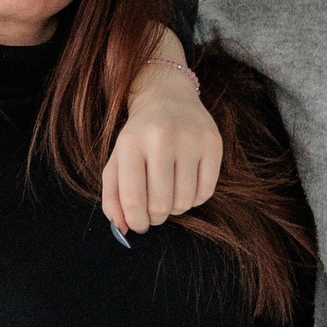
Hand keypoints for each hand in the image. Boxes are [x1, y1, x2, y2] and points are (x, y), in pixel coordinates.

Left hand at [100, 50, 221, 233]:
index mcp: (131, 143)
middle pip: (160, 204)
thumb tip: (122, 229)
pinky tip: (186, 186)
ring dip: (175, 209)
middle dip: (156, 217)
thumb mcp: (117, 161)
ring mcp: (191, 139)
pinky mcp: (213, 143)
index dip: (135, 221)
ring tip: (169, 195)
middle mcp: (161, 138)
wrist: (167, 97)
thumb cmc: (139, 137)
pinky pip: (206, 192)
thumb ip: (113, 197)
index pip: (133, 198)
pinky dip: (195, 199)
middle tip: (154, 212)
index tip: (138, 225)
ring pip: (184, 201)